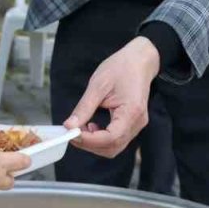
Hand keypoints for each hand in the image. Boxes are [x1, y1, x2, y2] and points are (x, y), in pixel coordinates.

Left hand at [63, 36, 159, 158]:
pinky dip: (101, 138)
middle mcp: (137, 123)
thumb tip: (69, 126)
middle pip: (112, 147)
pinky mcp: (133, 123)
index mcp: (131, 112)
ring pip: (114, 147)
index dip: (89, 140)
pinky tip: (91, 126)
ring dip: (95, 143)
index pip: (110, 138)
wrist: (139, 60)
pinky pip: (117, 139)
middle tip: (72, 133)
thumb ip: (84, 108)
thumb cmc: (121, 68)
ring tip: (80, 129)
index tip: (71, 134)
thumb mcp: (98, 85)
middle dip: (89, 144)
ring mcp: (137, 125)